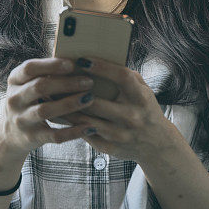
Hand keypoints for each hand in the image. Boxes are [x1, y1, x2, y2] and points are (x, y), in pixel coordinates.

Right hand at [0, 57, 97, 163]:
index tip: (73, 64)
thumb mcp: (28, 84)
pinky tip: (89, 126)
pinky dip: (73, 131)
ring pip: (46, 111)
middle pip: (40, 87)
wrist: (9, 136)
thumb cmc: (29, 100)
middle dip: (66, 83)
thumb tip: (80, 58)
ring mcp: (21, 120)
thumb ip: (47, 73)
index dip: (51, 65)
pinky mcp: (31, 138)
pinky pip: (54, 135)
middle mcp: (14, 99)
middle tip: (89, 81)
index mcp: (14, 80)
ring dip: (70, 104)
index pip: (29, 68)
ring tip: (90, 98)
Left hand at [61, 57, 182, 163]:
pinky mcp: (111, 148)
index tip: (82, 60)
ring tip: (52, 96)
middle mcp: (132, 116)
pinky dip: (70, 124)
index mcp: (141, 97)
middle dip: (73, 90)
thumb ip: (126, 76)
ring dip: (66, 108)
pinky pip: (85, 134)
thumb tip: (99, 60)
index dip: (102, 67)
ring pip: (86, 120)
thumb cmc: (145, 108)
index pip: (121, 77)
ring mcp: (121, 134)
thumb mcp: (143, 90)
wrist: (157, 143)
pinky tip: (59, 115)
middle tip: (55, 78)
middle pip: (96, 102)